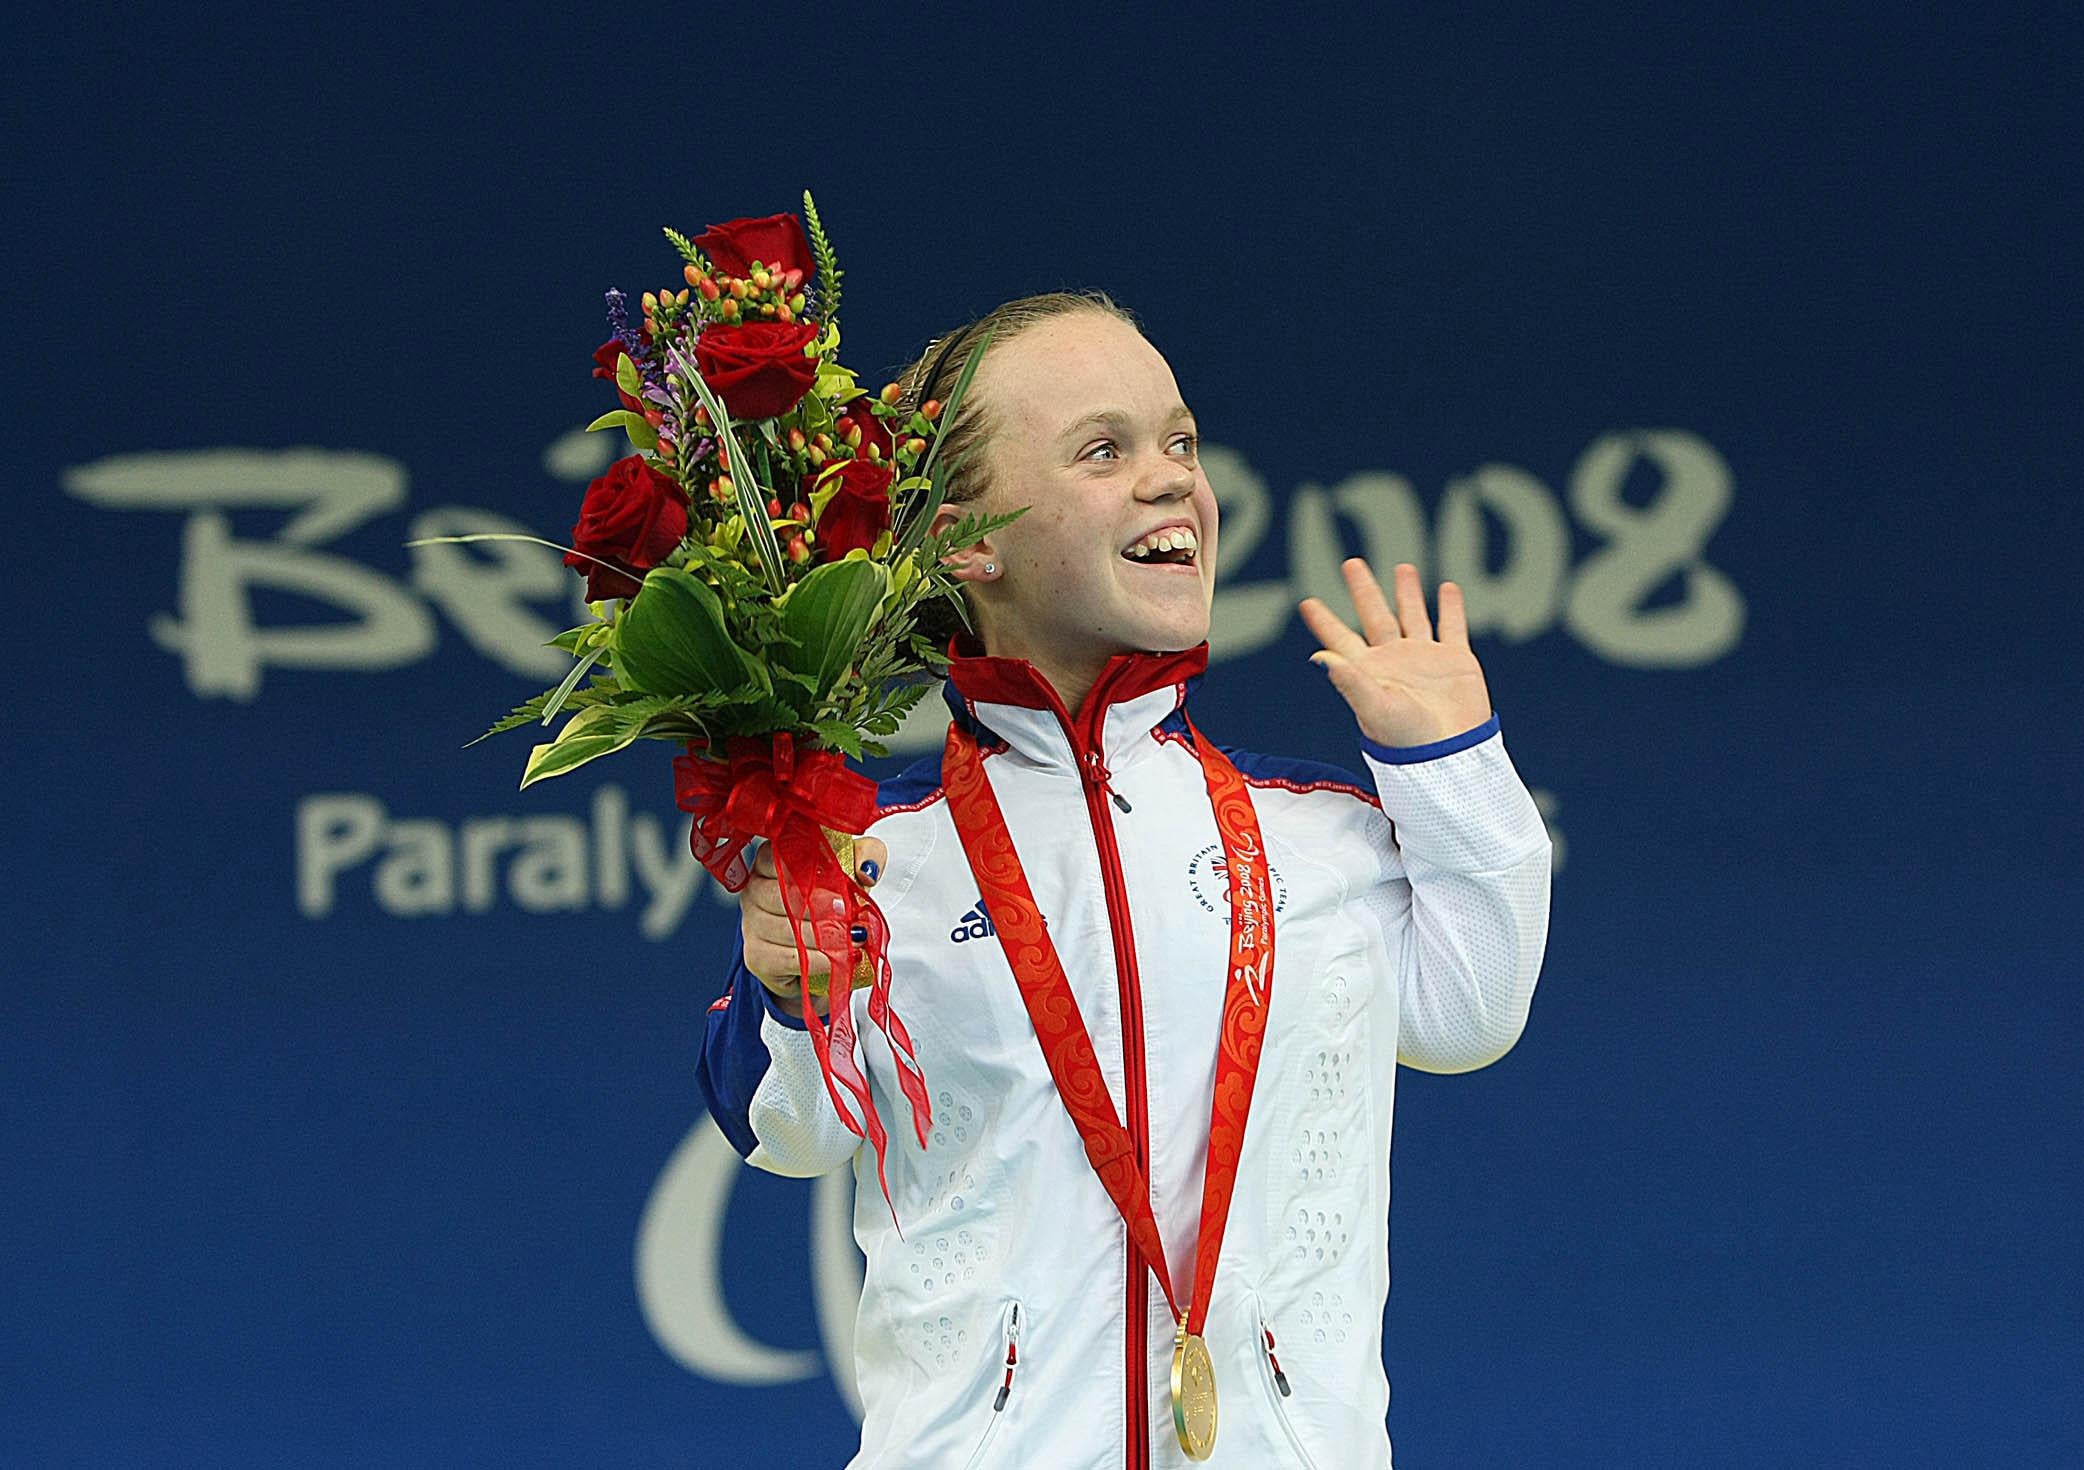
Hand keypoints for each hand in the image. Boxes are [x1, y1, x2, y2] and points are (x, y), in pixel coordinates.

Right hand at [739, 836, 886, 1018]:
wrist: (819, 951)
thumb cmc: (830, 902)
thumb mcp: (851, 870)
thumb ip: (864, 855)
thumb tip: (866, 871)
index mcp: (770, 860)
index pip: (783, 854)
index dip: (813, 869)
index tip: (840, 883)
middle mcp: (754, 889)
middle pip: (785, 894)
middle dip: (823, 907)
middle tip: (851, 916)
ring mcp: (751, 923)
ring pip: (789, 928)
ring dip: (827, 936)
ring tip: (855, 939)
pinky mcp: (756, 956)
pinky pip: (790, 958)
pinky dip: (820, 960)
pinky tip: (839, 959)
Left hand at [1298, 559, 1492, 746]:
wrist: (1451, 756)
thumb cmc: (1408, 740)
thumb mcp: (1374, 708)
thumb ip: (1349, 681)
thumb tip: (1319, 657)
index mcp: (1369, 672)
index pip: (1341, 639)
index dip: (1324, 621)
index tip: (1307, 602)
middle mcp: (1394, 661)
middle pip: (1376, 616)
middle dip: (1364, 590)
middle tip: (1352, 563)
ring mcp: (1425, 659)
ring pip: (1413, 616)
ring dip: (1407, 592)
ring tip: (1402, 567)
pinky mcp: (1455, 661)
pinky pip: (1452, 627)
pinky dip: (1451, 607)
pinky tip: (1446, 588)